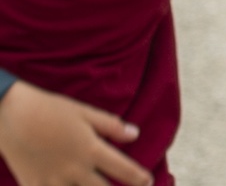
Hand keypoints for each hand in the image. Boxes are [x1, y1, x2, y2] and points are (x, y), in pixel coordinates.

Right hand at [0, 81, 151, 185]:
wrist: (11, 117)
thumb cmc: (51, 110)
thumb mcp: (85, 113)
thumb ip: (111, 126)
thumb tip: (135, 134)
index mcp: (90, 150)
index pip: (122, 169)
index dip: (139, 178)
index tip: (148, 182)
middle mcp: (74, 170)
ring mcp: (52, 182)